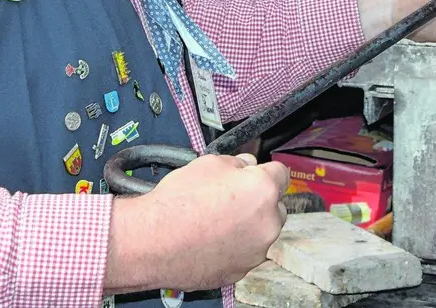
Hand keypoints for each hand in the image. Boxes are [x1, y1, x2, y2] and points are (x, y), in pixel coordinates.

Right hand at [106, 153, 289, 292]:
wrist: (154, 242)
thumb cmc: (177, 204)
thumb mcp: (207, 163)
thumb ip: (236, 163)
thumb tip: (245, 165)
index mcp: (263, 190)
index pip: (281, 174)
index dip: (265, 172)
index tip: (255, 175)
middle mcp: (268, 222)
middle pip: (275, 206)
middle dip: (259, 202)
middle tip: (230, 200)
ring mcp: (256, 251)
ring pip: (261, 233)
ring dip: (248, 227)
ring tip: (215, 223)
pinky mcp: (241, 271)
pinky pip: (245, 254)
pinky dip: (234, 248)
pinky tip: (210, 241)